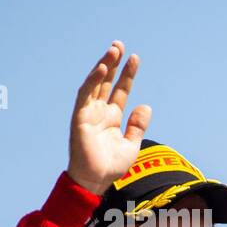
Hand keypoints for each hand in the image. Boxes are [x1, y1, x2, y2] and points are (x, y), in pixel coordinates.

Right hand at [67, 41, 151, 195]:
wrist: (96, 180)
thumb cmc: (111, 166)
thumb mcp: (131, 144)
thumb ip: (137, 125)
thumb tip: (145, 106)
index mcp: (112, 117)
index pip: (120, 90)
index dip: (127, 75)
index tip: (135, 58)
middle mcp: (99, 111)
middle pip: (107, 82)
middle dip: (114, 63)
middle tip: (120, 45)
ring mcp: (89, 113)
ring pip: (96, 84)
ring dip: (104, 66)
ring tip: (114, 50)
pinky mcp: (80, 118)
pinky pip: (85, 96)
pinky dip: (93, 82)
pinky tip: (102, 69)